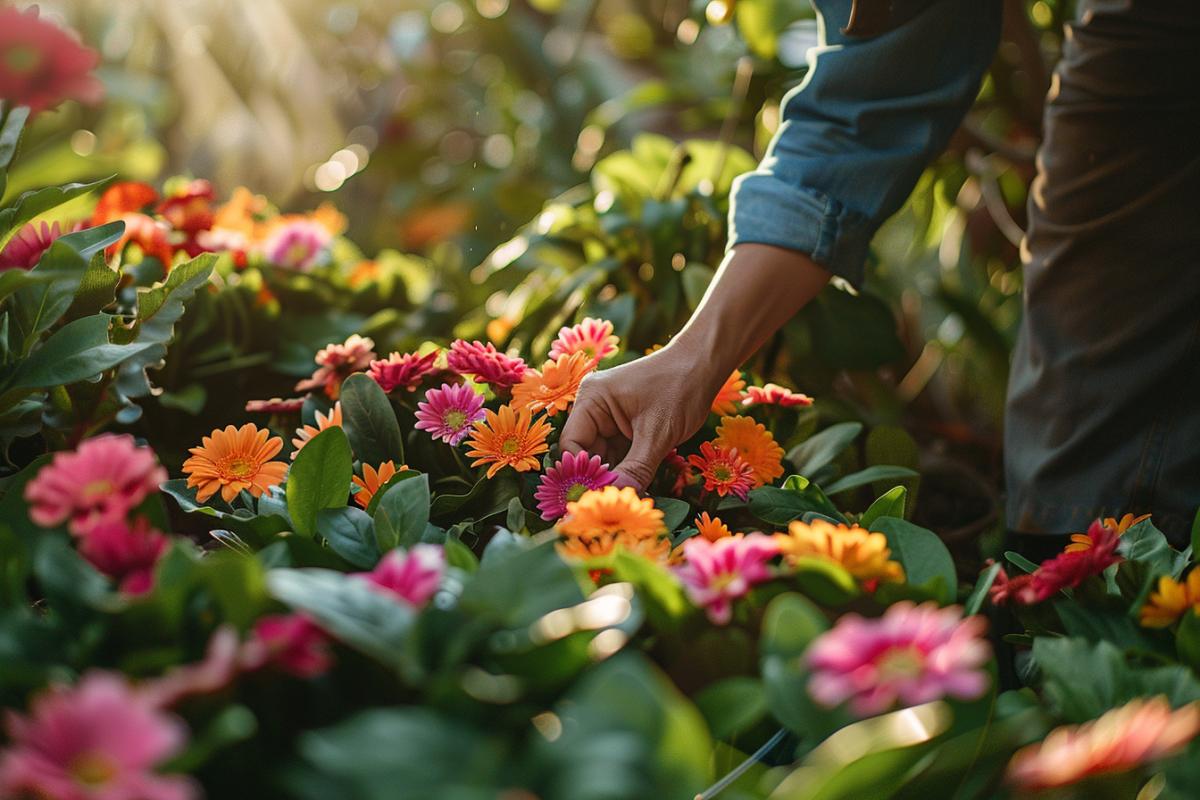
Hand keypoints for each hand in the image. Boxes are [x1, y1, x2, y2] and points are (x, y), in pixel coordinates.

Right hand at [560, 346, 719, 489]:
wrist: (705, 366)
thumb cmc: (681, 388)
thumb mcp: (658, 434)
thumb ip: (636, 468)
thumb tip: (618, 499)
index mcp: (591, 400)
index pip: (572, 446)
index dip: (583, 474)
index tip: (600, 497)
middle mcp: (593, 408)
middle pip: (586, 454)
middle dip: (602, 478)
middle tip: (618, 503)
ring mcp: (609, 418)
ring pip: (604, 459)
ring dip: (617, 476)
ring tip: (630, 497)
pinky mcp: (625, 426)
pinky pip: (619, 455)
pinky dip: (628, 469)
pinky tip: (639, 485)